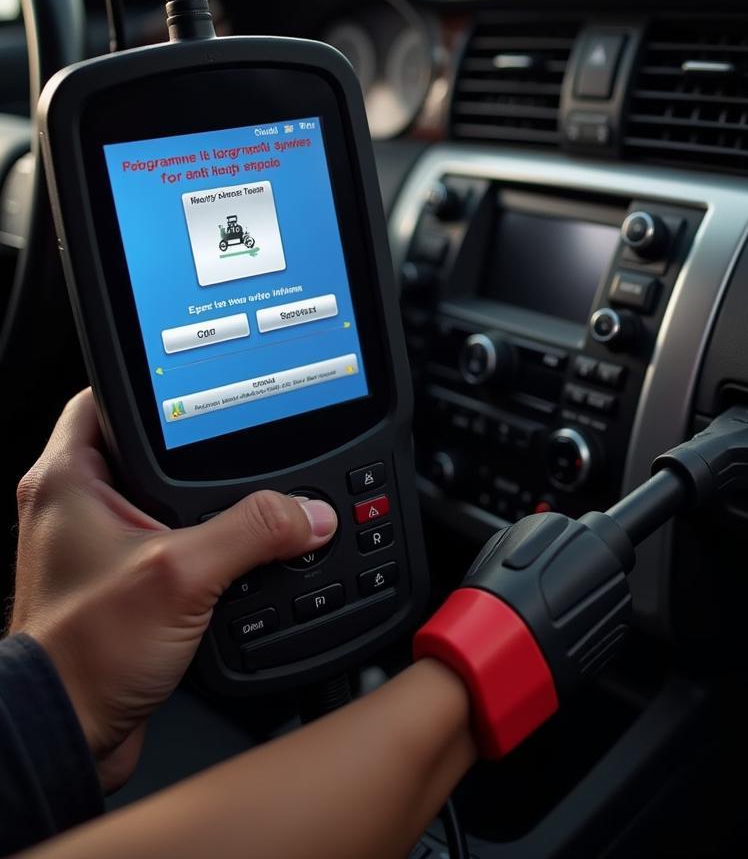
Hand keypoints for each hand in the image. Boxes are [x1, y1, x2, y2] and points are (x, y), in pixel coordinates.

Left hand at [8, 389, 337, 791]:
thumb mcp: (181, 576)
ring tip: (251, 498)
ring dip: (209, 501)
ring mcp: (99, 544)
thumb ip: (254, 533)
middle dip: (202, 448)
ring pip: (164, 496)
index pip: (107, 396)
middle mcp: (77, 506)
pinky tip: (240, 552)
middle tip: (245, 443)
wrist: (67, 734)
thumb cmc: (83, 655)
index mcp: (70, 480)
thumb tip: (310, 514)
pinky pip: (173, 540)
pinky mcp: (122, 580)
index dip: (161, 385)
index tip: (208, 383)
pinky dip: (207, 541)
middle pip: (149, 446)